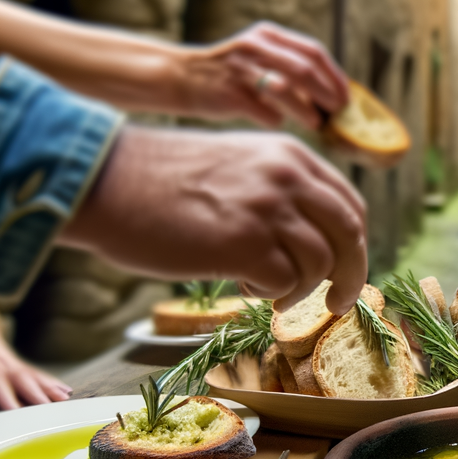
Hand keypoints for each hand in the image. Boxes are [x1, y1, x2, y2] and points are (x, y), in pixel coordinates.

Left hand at [0, 284, 69, 417]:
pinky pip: (41, 375)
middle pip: (26, 384)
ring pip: (38, 379)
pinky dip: (54, 384)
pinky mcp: (22, 367)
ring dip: (52, 391)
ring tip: (66, 402)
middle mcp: (6, 368)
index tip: (20, 416)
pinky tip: (67, 392)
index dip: (10, 402)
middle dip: (40, 398)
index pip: (1, 388)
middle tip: (52, 413)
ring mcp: (17, 366)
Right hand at [62, 126, 368, 311]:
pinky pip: (285, 284)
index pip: (349, 203)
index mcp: (289, 155)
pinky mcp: (245, 245)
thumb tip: (312, 240)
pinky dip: (270, 295)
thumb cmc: (159, 181)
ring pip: (321, 264)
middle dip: (351, 276)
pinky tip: (241, 286)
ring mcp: (269, 210)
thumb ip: (277, 190)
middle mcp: (287, 177)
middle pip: (350, 234)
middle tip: (336, 303)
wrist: (106, 182)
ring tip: (266, 291)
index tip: (344, 267)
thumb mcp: (235, 165)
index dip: (352, 242)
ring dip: (299, 289)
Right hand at [176, 22, 349, 127]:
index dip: (334, 75)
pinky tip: (275, 121)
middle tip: (338, 112)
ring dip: (307, 111)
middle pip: (304, 69)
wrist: (180, 76)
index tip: (346, 96)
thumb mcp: (258, 55)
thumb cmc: (229, 72)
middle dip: (327, 93)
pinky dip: (276, 119)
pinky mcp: (230, 93)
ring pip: (286, 91)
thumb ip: (289, 66)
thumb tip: (329, 92)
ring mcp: (241, 69)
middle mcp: (255, 47)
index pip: (313, 52)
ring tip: (316, 123)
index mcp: (268, 35)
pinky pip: (265, 112)